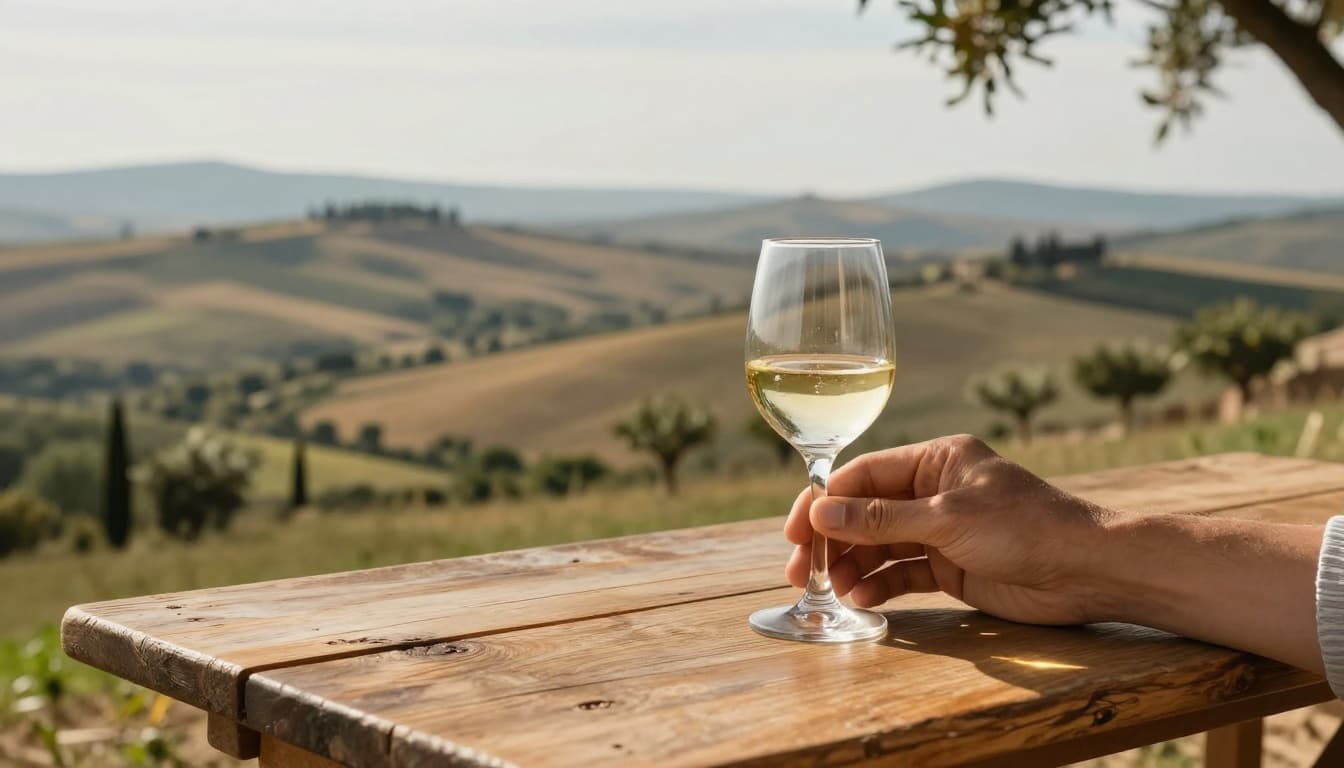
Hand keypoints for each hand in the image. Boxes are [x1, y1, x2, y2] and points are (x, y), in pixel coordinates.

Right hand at [784, 435, 1118, 624]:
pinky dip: (881, 585)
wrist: (1088, 572)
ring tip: (832, 590)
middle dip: (832, 540)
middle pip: (865, 512)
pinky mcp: (951, 566)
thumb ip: (882, 518)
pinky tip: (863, 600)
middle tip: (802, 570)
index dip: (824, 501)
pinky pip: (902, 573)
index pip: (863, 475)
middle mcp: (934, 491)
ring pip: (880, 545)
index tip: (796, 531)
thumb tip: (821, 512)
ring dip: (853, 566)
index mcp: (936, 460)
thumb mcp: (948, 519)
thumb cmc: (1026, 528)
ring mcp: (941, 530)